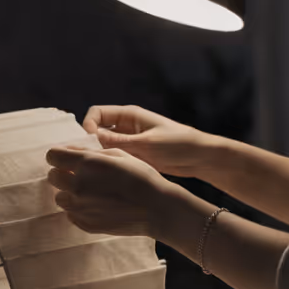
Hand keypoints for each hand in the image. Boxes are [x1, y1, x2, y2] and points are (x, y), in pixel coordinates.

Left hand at [45, 144, 179, 236]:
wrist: (157, 209)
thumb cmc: (141, 177)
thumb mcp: (119, 155)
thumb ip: (90, 151)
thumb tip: (69, 150)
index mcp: (86, 165)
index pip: (52, 156)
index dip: (59, 155)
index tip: (67, 158)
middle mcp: (78, 186)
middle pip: (52, 176)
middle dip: (62, 172)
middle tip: (79, 174)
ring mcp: (80, 208)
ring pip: (59, 197)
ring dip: (69, 192)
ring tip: (89, 192)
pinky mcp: (85, 224)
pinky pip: (70, 214)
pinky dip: (78, 209)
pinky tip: (96, 205)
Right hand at [80, 105, 212, 177]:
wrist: (200, 158)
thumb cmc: (177, 144)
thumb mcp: (146, 144)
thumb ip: (118, 142)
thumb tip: (90, 140)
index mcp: (129, 115)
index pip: (96, 113)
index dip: (88, 125)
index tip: (90, 143)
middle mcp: (126, 126)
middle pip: (97, 129)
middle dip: (91, 142)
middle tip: (92, 159)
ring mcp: (130, 141)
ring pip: (105, 145)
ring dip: (101, 155)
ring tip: (101, 169)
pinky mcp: (135, 155)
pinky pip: (115, 157)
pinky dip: (111, 164)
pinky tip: (111, 175)